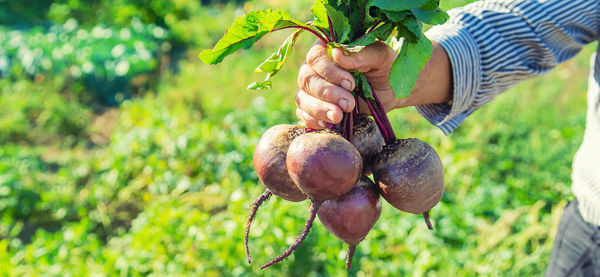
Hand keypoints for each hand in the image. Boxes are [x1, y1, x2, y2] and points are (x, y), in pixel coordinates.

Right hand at [295, 40, 452, 128]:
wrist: (392, 90)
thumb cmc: (386, 66)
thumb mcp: (380, 56)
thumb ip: (359, 54)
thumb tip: (336, 53)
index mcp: (327, 48)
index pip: (315, 58)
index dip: (329, 72)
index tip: (350, 83)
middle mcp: (315, 67)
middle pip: (306, 79)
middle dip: (326, 93)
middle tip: (348, 103)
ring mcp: (313, 89)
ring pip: (302, 98)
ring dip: (318, 109)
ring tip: (338, 116)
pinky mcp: (315, 107)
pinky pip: (303, 114)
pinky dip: (312, 120)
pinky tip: (327, 123)